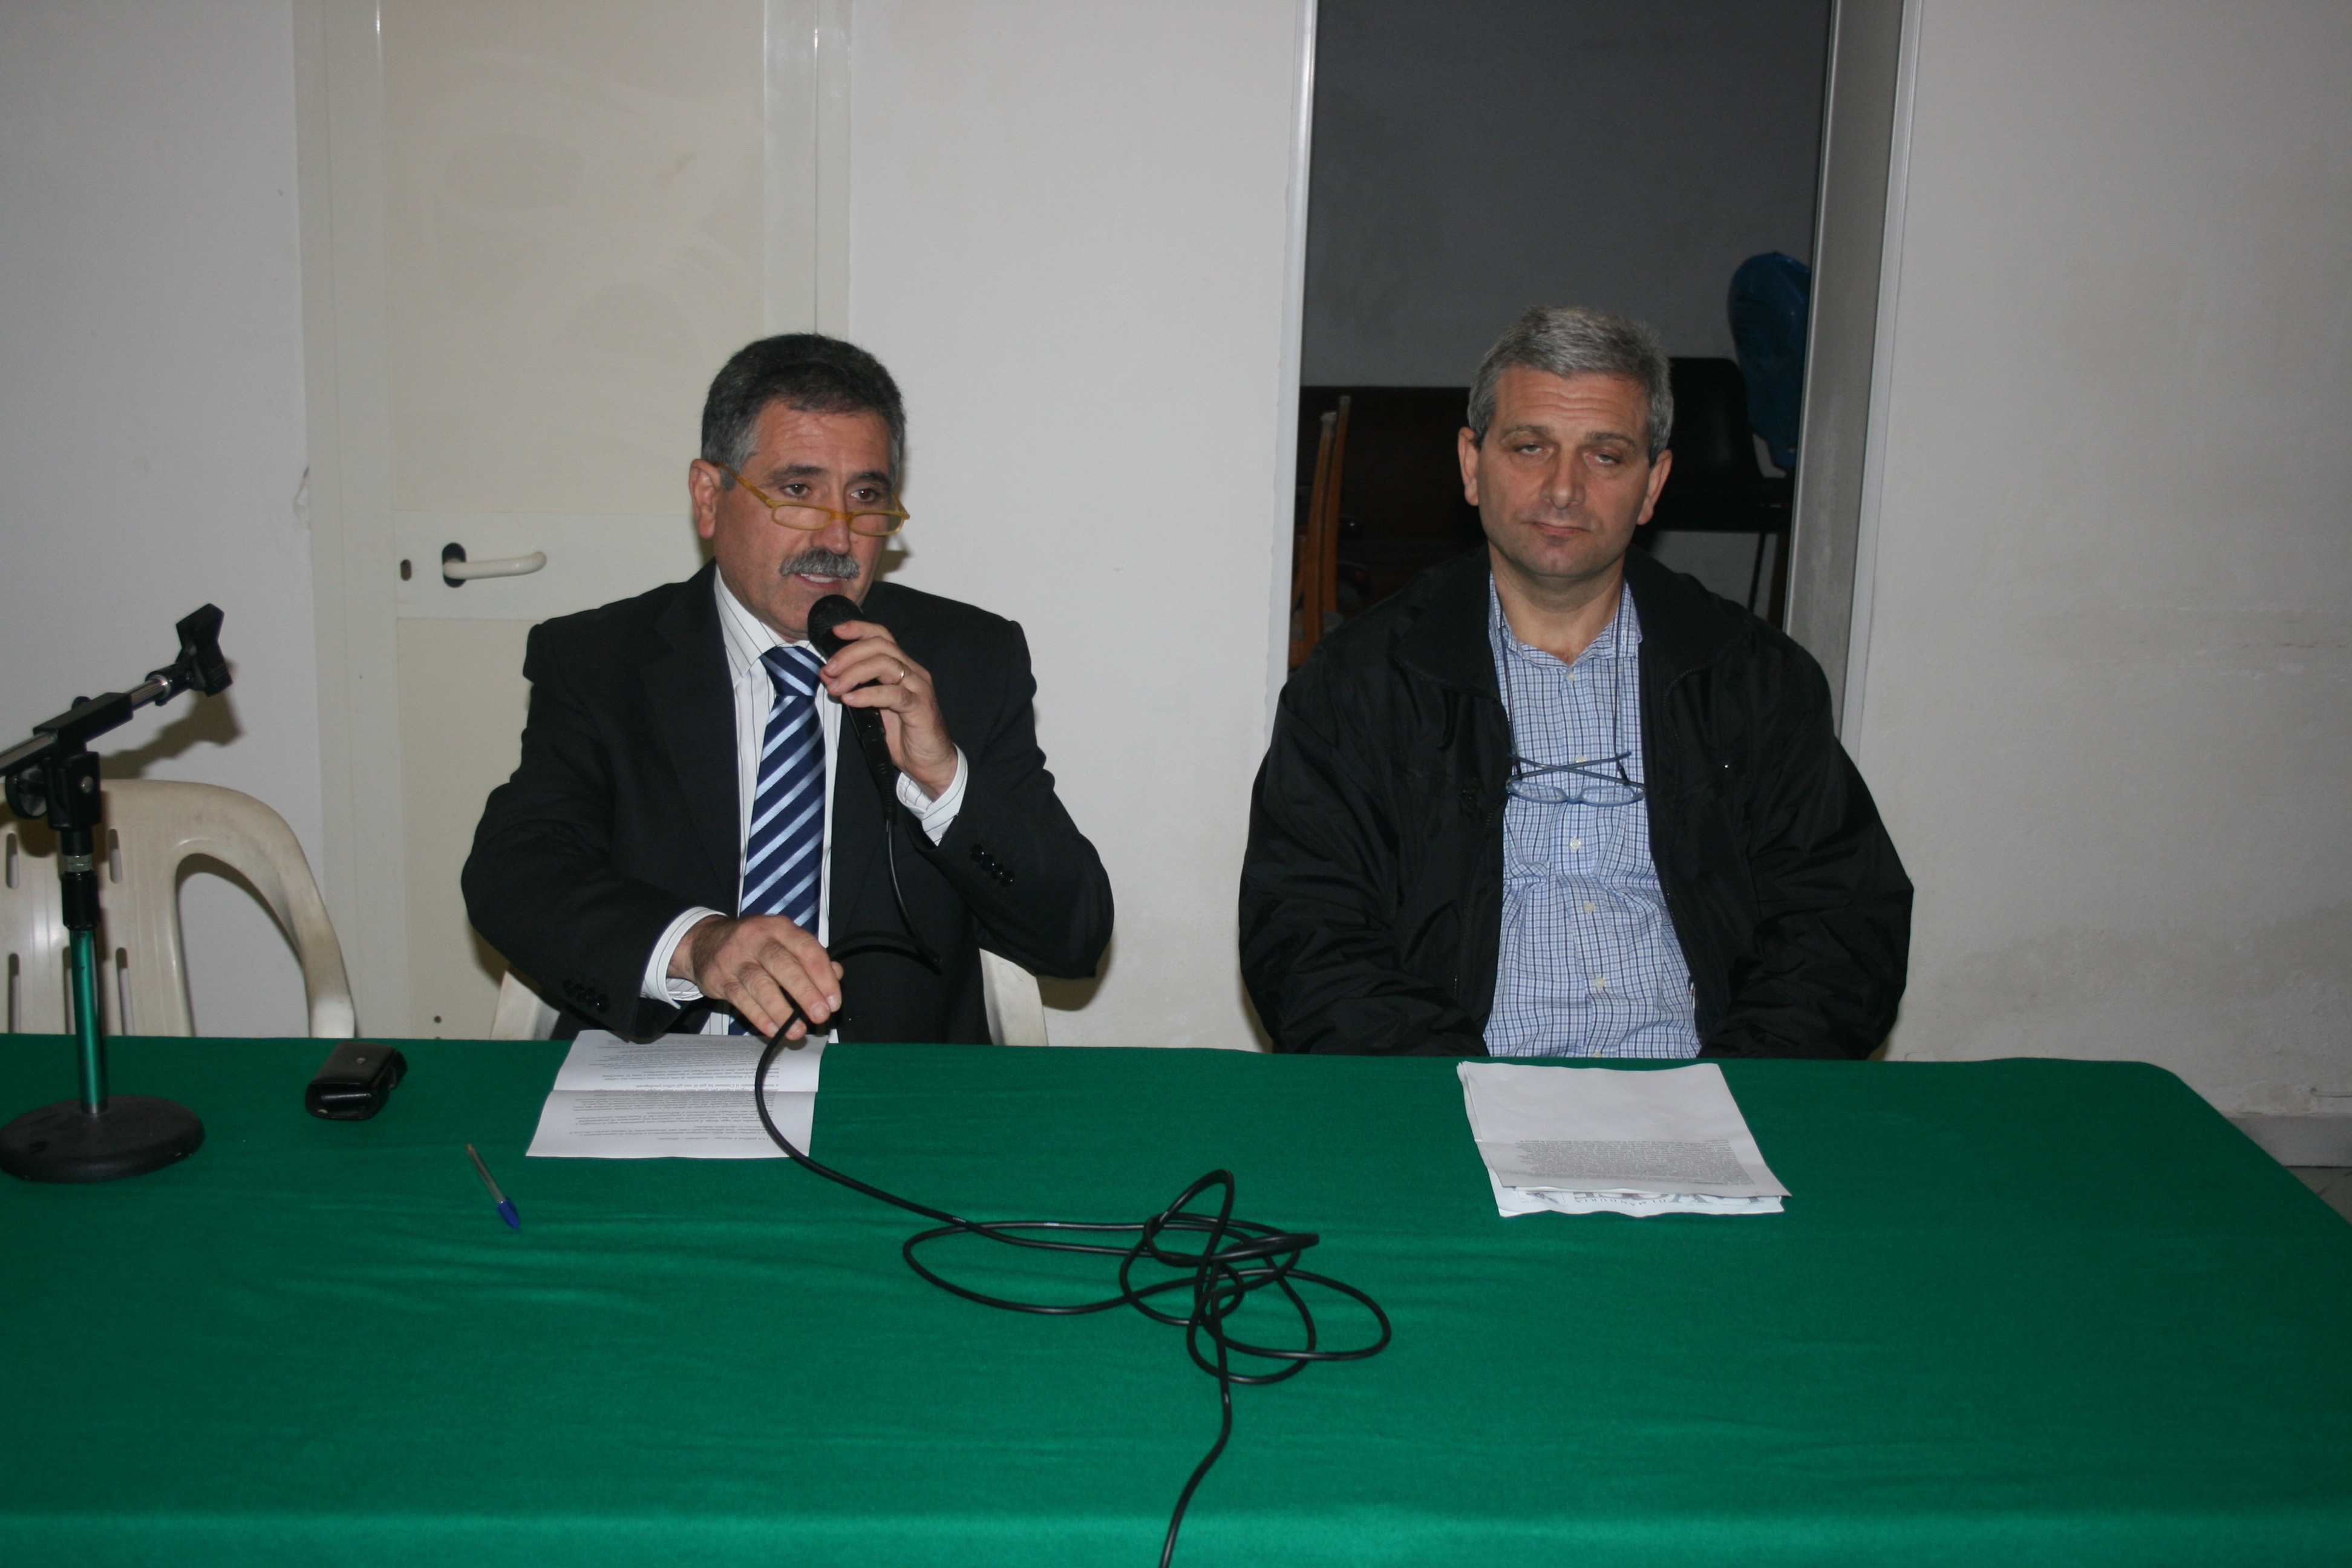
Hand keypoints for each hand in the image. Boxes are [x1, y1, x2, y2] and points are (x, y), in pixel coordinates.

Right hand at [670, 914, 841, 1039]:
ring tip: (798, 1031)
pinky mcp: (720, 979)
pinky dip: (759, 1017)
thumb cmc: (755, 945)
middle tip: (821, 1015)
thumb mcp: (783, 941)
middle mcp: (757, 939)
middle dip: (805, 992)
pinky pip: (741, 1000)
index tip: (834, 1001)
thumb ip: (810, 957)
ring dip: (782, 1011)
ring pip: (760, 985)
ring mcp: (735, 959)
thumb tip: (836, 974)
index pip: (807, 949)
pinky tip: (774, 1030)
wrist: (705, 941)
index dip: (823, 976)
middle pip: (783, 965)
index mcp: (780, 928)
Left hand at [818, 617, 957, 796]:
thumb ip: (859, 689)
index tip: (835, 632)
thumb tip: (829, 675)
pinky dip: (868, 694)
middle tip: (828, 670)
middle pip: (880, 646)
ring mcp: (918, 688)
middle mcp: (913, 672)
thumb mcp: (876, 707)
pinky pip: (893, 694)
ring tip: (836, 687)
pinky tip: (850, 700)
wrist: (931, 762)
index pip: (881, 637)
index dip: (858, 629)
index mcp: (903, 668)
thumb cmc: (905, 735)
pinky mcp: (920, 707)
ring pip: (886, 664)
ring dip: (854, 673)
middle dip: (849, 654)